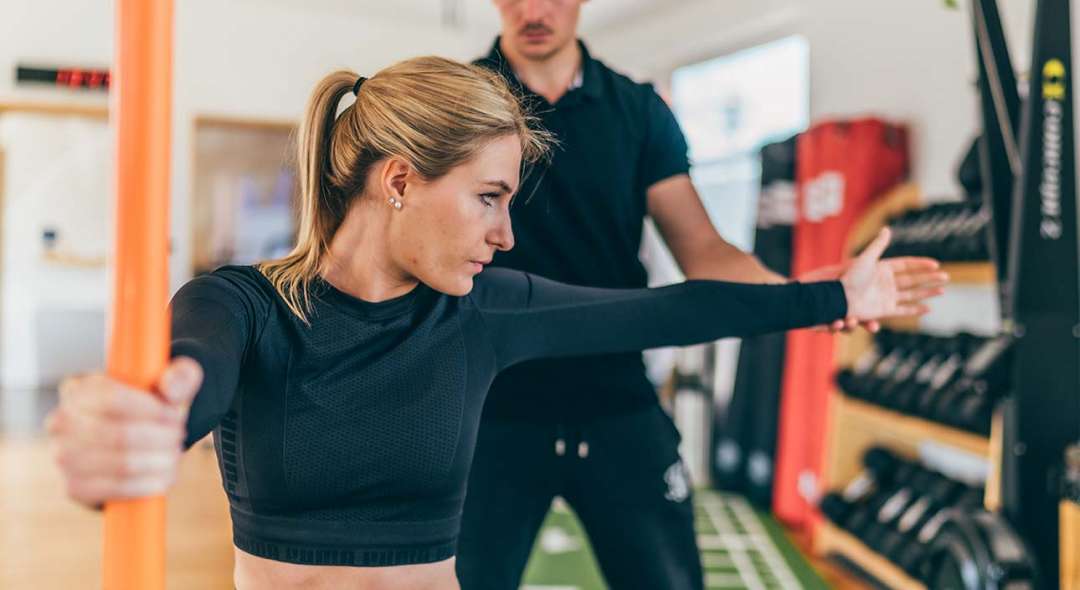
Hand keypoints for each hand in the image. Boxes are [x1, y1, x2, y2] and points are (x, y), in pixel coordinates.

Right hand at [45, 357, 202, 507]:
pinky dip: (146, 485)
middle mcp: (62, 422)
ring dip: (158, 462)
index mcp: (80, 390)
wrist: (131, 445)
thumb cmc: (148, 410)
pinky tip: (163, 478)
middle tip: (178, 438)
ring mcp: (62, 457)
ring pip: (120, 464)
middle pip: (119, 435)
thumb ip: (179, 377)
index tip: (175, 416)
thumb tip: (171, 386)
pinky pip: (113, 489)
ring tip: (173, 456)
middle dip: (160, 439)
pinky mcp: (73, 487)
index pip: (112, 399)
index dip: (151, 410)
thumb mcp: (168, 386)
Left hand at [839, 228, 946, 324]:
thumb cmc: (851, 277)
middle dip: (930, 278)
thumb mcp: (866, 258)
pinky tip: (928, 308)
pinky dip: (916, 310)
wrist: (840, 298)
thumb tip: (887, 229)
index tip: (936, 264)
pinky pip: (903, 310)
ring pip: (912, 295)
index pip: (907, 265)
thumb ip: (878, 245)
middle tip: (946, 277)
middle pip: (913, 280)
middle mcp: (887, 283)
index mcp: (883, 269)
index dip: (921, 264)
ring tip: (942, 290)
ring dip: (927, 293)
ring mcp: (887, 297)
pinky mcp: (884, 310)